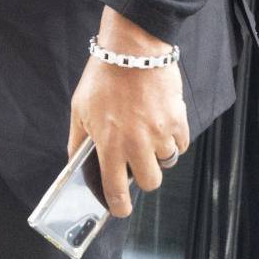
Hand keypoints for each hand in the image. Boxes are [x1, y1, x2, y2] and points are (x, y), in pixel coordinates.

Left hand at [68, 6, 189, 216]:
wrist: (132, 49)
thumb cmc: (103, 77)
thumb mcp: (79, 109)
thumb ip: (78, 140)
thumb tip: (76, 164)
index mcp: (108, 142)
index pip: (115, 188)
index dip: (119, 206)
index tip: (121, 209)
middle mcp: (136, 142)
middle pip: (149, 182)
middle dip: (143, 177)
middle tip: (137, 161)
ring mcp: (159, 133)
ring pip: (166, 163)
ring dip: (158, 154)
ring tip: (147, 132)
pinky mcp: (178, 120)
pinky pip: (181, 144)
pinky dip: (174, 138)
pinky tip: (161, 121)